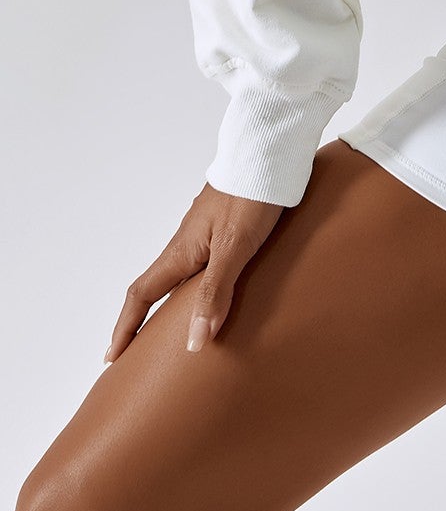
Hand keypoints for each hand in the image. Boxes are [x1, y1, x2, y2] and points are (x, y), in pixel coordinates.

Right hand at [103, 182, 285, 362]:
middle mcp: (186, 243)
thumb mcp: (234, 249)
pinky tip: (214, 292)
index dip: (126, 327)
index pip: (142, 295)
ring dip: (169, 303)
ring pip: (179, 275)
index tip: (112, 357)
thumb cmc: (251, 197)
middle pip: (156, 287)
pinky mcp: (223, 226)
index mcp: (181, 251)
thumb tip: (194, 343)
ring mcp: (204, 233)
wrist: (269, 153)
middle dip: (142, 321)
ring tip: (175, 331)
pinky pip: (200, 264)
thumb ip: (214, 293)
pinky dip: (195, 286)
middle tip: (138, 352)